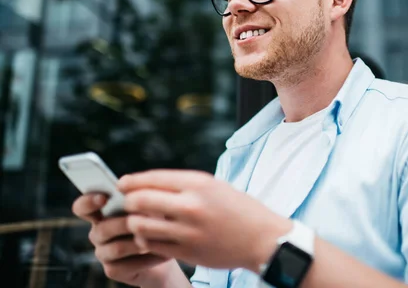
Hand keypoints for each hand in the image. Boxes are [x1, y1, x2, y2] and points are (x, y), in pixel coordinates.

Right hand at [72, 193, 176, 285]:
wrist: (168, 250)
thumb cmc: (158, 221)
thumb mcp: (153, 207)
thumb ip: (143, 200)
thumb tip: (142, 197)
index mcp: (103, 212)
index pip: (83, 207)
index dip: (88, 201)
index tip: (103, 198)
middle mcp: (98, 232)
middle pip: (102, 228)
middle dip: (126, 223)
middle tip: (146, 219)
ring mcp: (103, 252)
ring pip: (117, 248)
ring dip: (141, 242)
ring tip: (161, 238)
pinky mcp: (112, 270)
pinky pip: (126, 265)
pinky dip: (149, 258)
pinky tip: (164, 254)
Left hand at [118, 170, 292, 271]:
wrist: (262, 238)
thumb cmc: (238, 208)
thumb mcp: (214, 186)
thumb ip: (183, 185)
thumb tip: (148, 185)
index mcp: (198, 183)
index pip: (152, 178)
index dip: (130, 181)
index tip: (122, 184)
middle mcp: (191, 205)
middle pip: (140, 201)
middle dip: (127, 202)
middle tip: (125, 203)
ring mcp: (188, 231)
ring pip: (140, 225)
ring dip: (134, 222)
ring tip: (136, 221)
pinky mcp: (187, 252)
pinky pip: (152, 245)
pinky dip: (145, 240)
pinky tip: (149, 236)